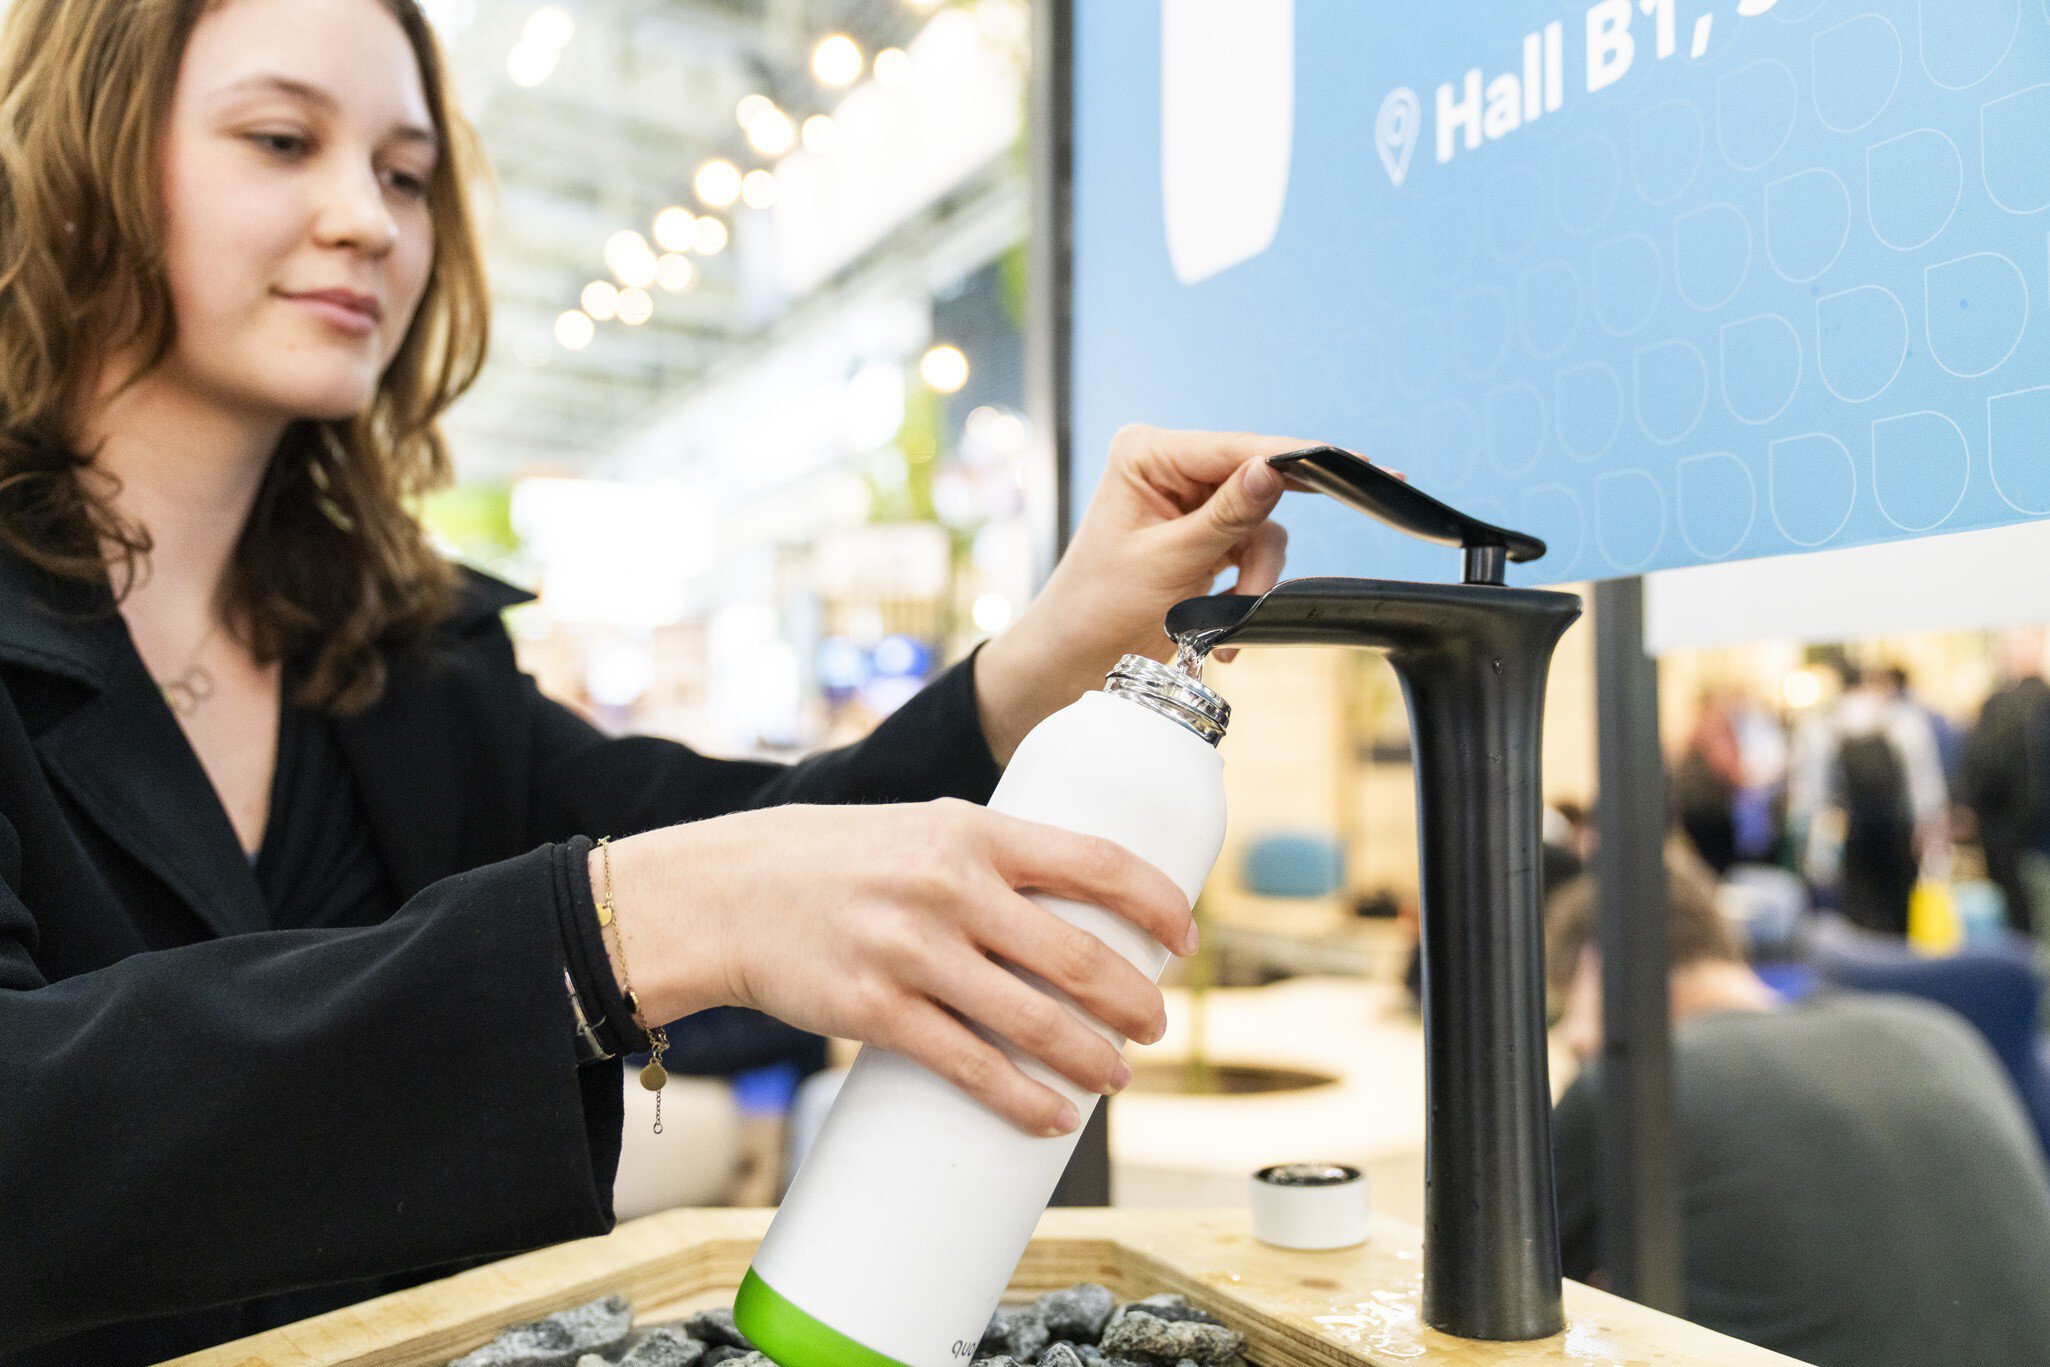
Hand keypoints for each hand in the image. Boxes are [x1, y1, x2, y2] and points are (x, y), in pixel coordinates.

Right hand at [591, 799, 1197, 1135]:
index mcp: (971, 831)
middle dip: (1133, 1000)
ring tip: (1119, 1076)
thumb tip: (1069, 908)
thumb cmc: (832, 861)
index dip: (1156, 903)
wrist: (724, 893)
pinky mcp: (875, 1011)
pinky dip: (1021, 1099)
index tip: (1186, 937)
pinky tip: (1051, 1117)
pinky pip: (969, 1067)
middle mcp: (949, 888)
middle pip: (1077, 955)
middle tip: (1155, 1024)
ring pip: (1033, 1021)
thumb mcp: (919, 829)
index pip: (1094, 861)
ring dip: (1092, 1059)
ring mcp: (912, 952)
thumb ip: (988, 860)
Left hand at [975, 424, 1312, 762]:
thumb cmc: (1101, 607)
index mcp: (1147, 454)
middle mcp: (1169, 467)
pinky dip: (1246, 592)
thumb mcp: (1171, 561)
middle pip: (1256, 485)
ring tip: (1224, 624)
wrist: (1075, 660)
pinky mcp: (1203, 534)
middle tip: (1267, 580)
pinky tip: (1220, 628)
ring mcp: (1189, 501)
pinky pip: (1252, 551)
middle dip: (1257, 547)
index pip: (1236, 448)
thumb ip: (1229, 515)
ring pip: (1262, 527)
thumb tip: (1275, 469)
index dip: (1295, 458)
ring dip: (1253, 581)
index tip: (1352, 465)